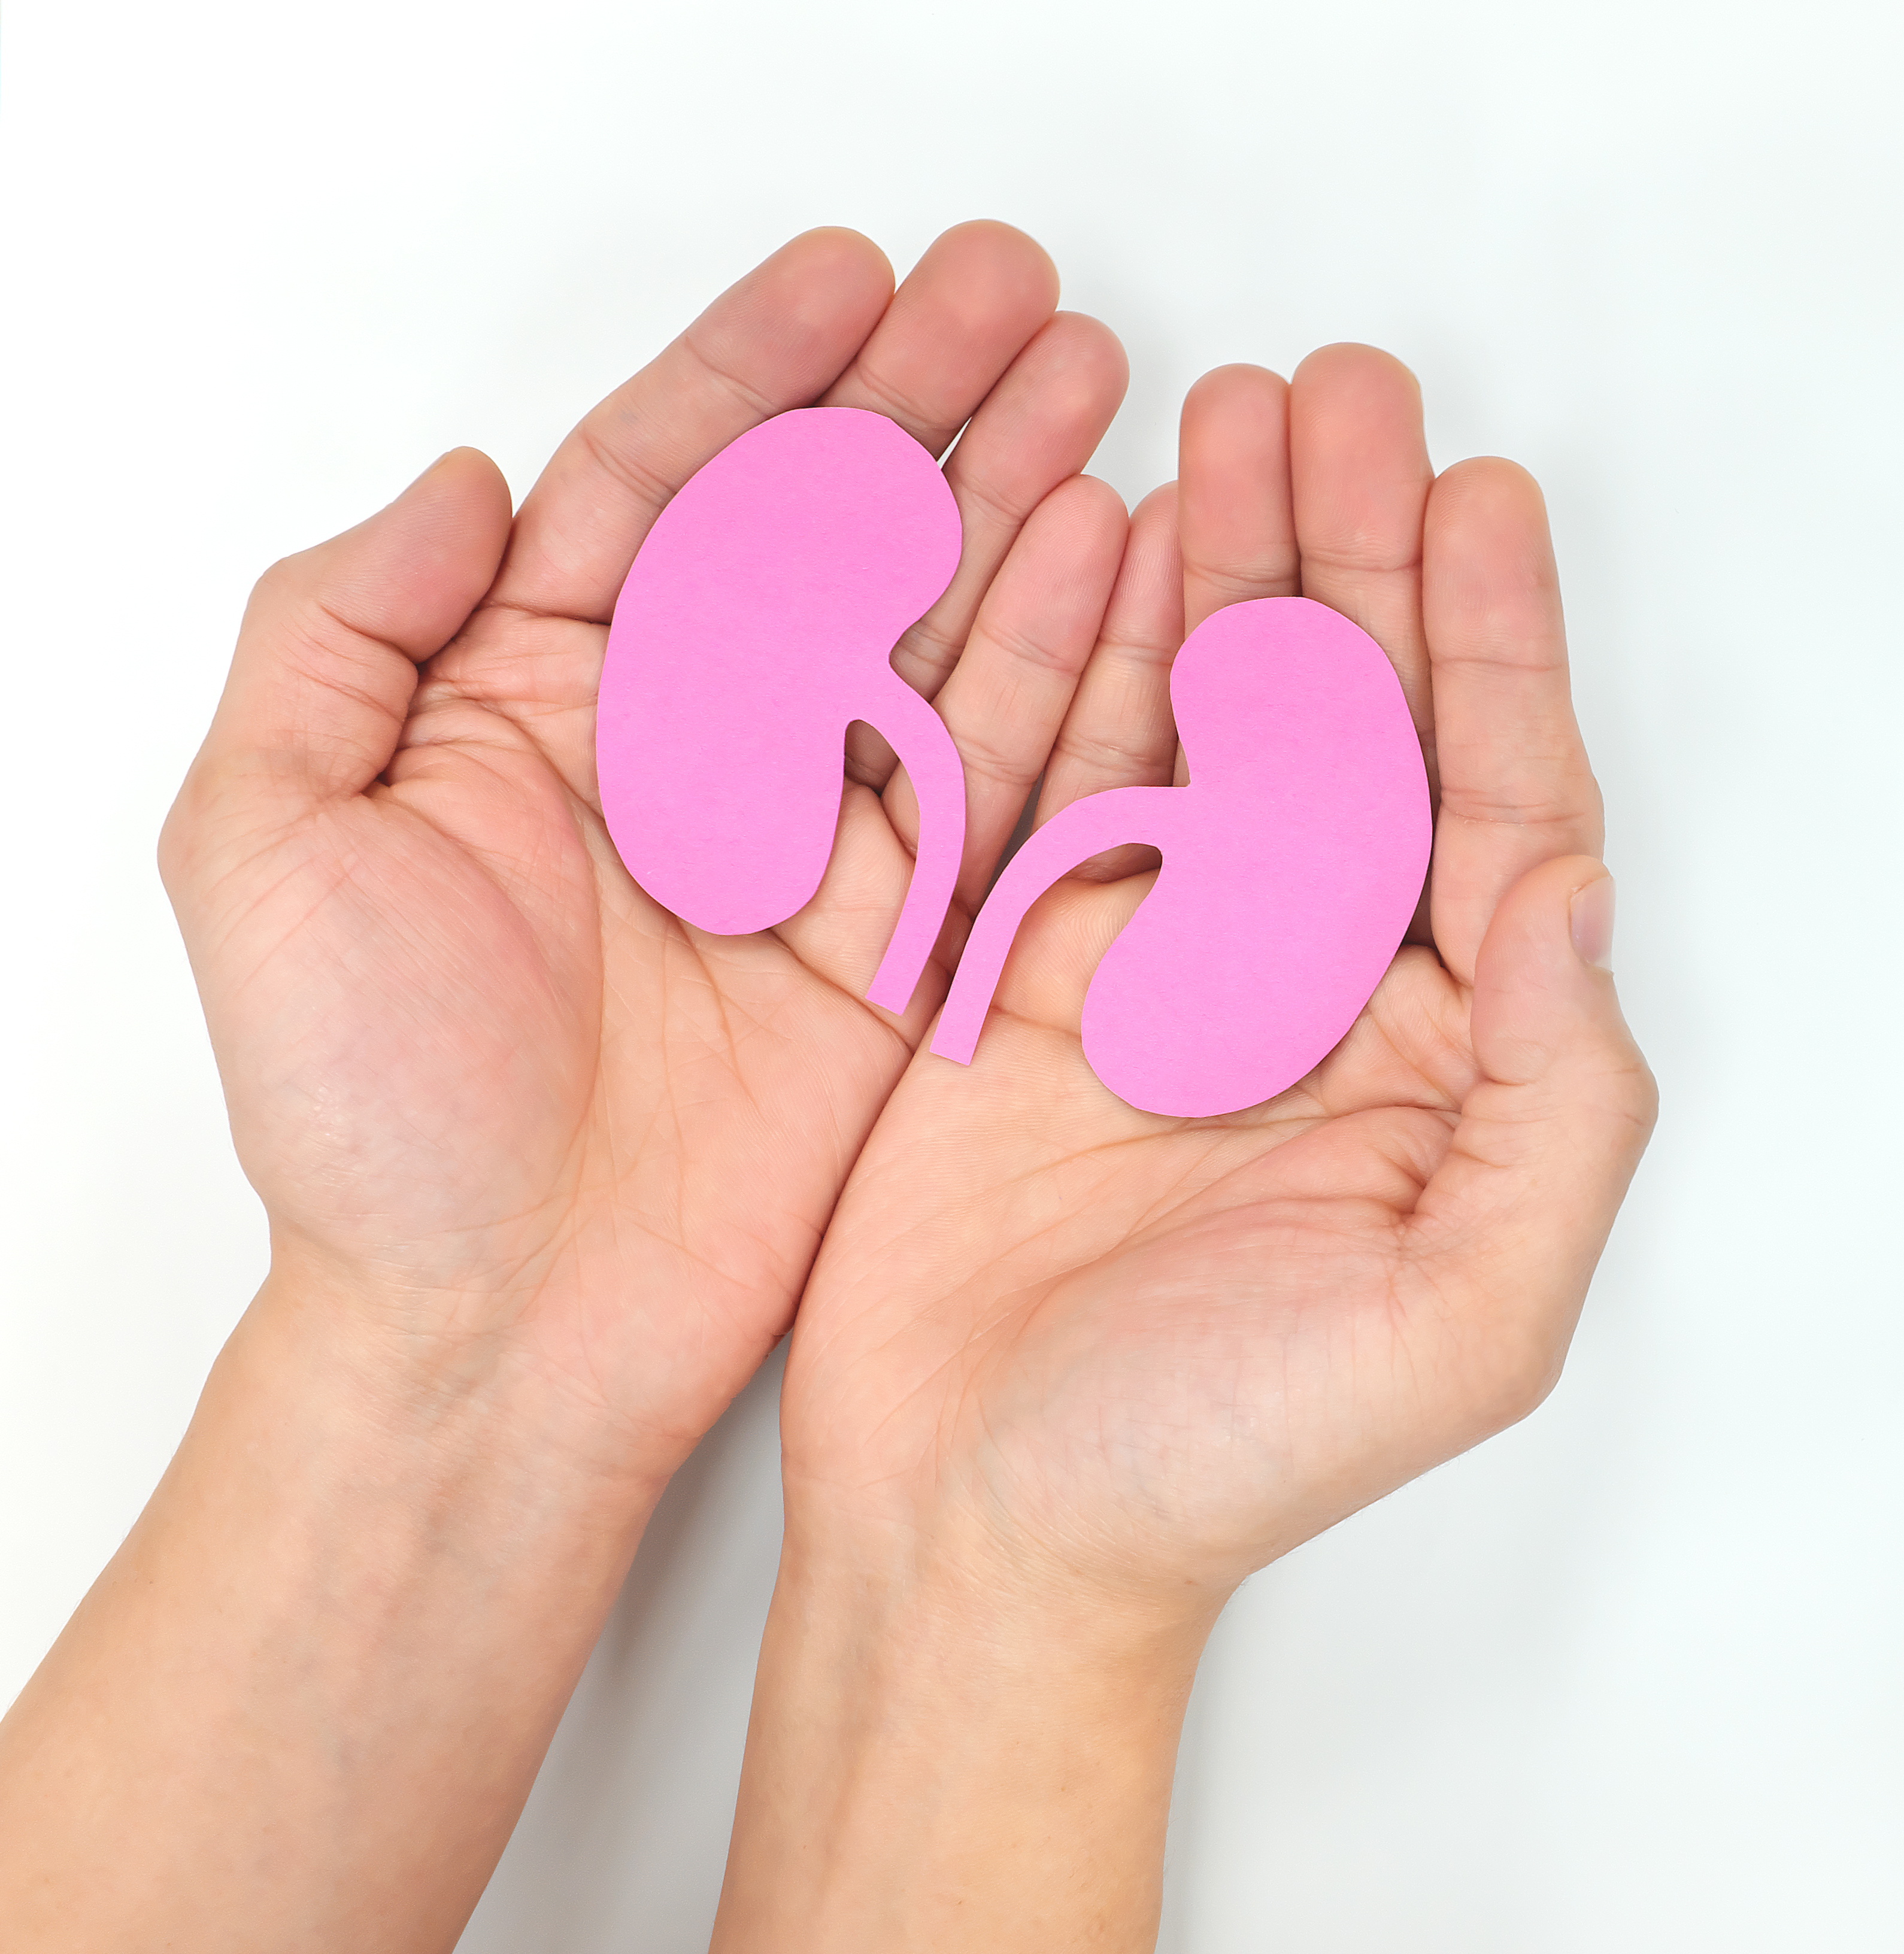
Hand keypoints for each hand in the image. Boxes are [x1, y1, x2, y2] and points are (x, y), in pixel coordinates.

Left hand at [160, 222, 1130, 1479]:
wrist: (496, 1331)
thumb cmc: (366, 1116)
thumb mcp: (264, 844)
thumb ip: (338, 634)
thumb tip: (460, 475)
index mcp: (526, 697)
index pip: (659, 484)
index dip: (758, 369)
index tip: (857, 278)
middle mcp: (682, 745)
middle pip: (819, 525)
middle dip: (920, 397)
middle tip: (1019, 287)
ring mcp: (805, 834)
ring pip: (928, 621)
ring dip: (1014, 492)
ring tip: (1098, 377)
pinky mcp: (904, 931)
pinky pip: (1001, 771)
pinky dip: (1066, 660)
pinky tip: (1120, 551)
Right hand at [709, 347, 1653, 1948]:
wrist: (982, 1539)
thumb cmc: (1223, 1458)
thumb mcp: (1462, 1317)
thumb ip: (1562, 1105)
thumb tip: (1579, 891)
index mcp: (1448, 1060)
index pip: (1494, 808)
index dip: (1490, 646)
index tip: (1478, 493)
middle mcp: (1321, 995)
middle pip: (1358, 727)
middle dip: (1357, 559)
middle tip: (1341, 394)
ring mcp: (1166, 970)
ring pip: (1217, 722)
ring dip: (1234, 570)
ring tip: (1234, 413)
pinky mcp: (1025, 972)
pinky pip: (1070, 771)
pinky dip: (1090, 651)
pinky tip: (1110, 533)